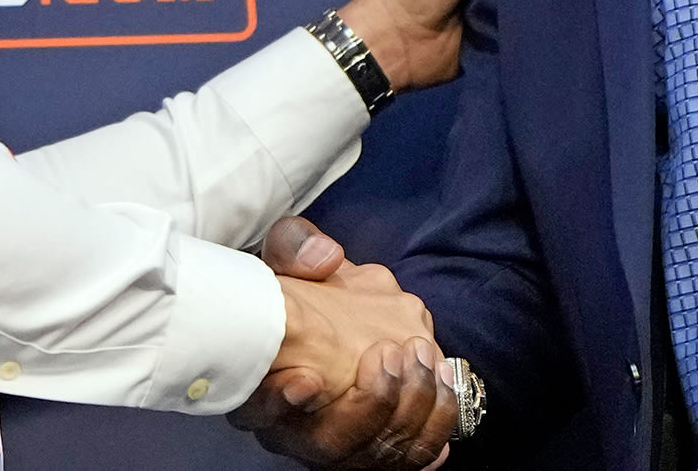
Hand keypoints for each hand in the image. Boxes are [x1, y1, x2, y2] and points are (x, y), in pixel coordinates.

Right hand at [235, 218, 459, 468]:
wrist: (339, 310)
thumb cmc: (306, 286)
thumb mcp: (288, 255)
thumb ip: (294, 248)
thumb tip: (325, 258)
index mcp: (258, 381)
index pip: (258, 411)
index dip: (278, 403)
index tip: (305, 379)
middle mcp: (293, 424)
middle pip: (327, 445)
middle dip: (369, 405)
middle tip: (389, 353)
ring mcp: (337, 439)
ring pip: (373, 453)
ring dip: (407, 407)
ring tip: (419, 354)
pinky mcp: (380, 443)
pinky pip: (410, 456)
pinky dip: (433, 425)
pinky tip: (440, 384)